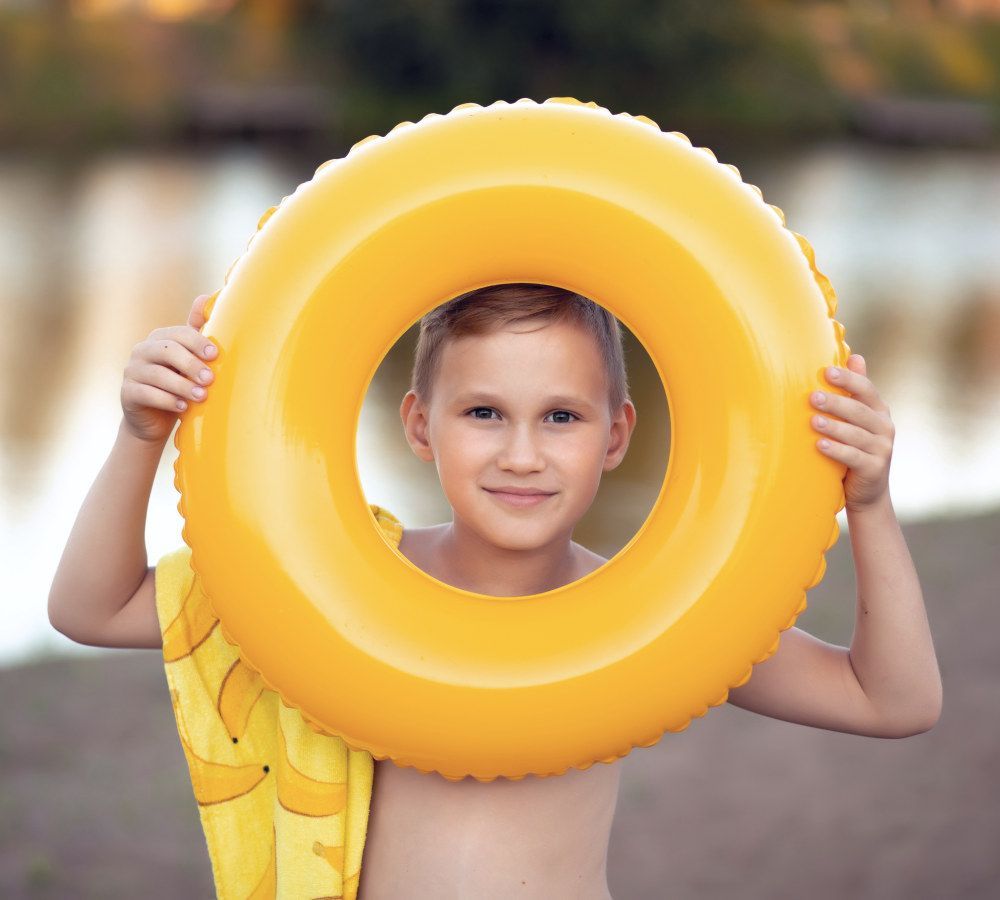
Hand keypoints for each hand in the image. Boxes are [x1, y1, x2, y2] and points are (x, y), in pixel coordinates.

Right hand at [120, 293, 217, 443]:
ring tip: (201, 396)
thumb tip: (206, 297)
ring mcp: (132, 371)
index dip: (196, 342)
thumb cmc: (178, 384)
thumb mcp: (188, 359)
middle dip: (191, 364)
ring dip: (182, 385)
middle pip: (166, 351)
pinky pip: (146, 394)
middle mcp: (142, 351)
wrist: (154, 419)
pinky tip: (182, 407)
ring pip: (157, 374)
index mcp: (160, 339)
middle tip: (210, 379)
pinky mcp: (127, 393)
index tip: (215, 355)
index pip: (178, 334)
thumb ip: (196, 332)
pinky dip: (166, 400)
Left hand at [810, 354, 893, 511]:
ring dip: (834, 427)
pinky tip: (820, 445)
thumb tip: (855, 356)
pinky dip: (837, 451)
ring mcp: (882, 449)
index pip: (866, 389)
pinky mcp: (875, 469)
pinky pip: (854, 457)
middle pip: (859, 411)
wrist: (868, 491)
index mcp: (879, 410)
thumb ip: (856, 391)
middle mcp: (884, 427)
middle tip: (812, 397)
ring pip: (856, 434)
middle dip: (836, 402)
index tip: (827, 371)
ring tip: (813, 421)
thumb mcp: (858, 419)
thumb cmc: (855, 447)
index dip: (849, 379)